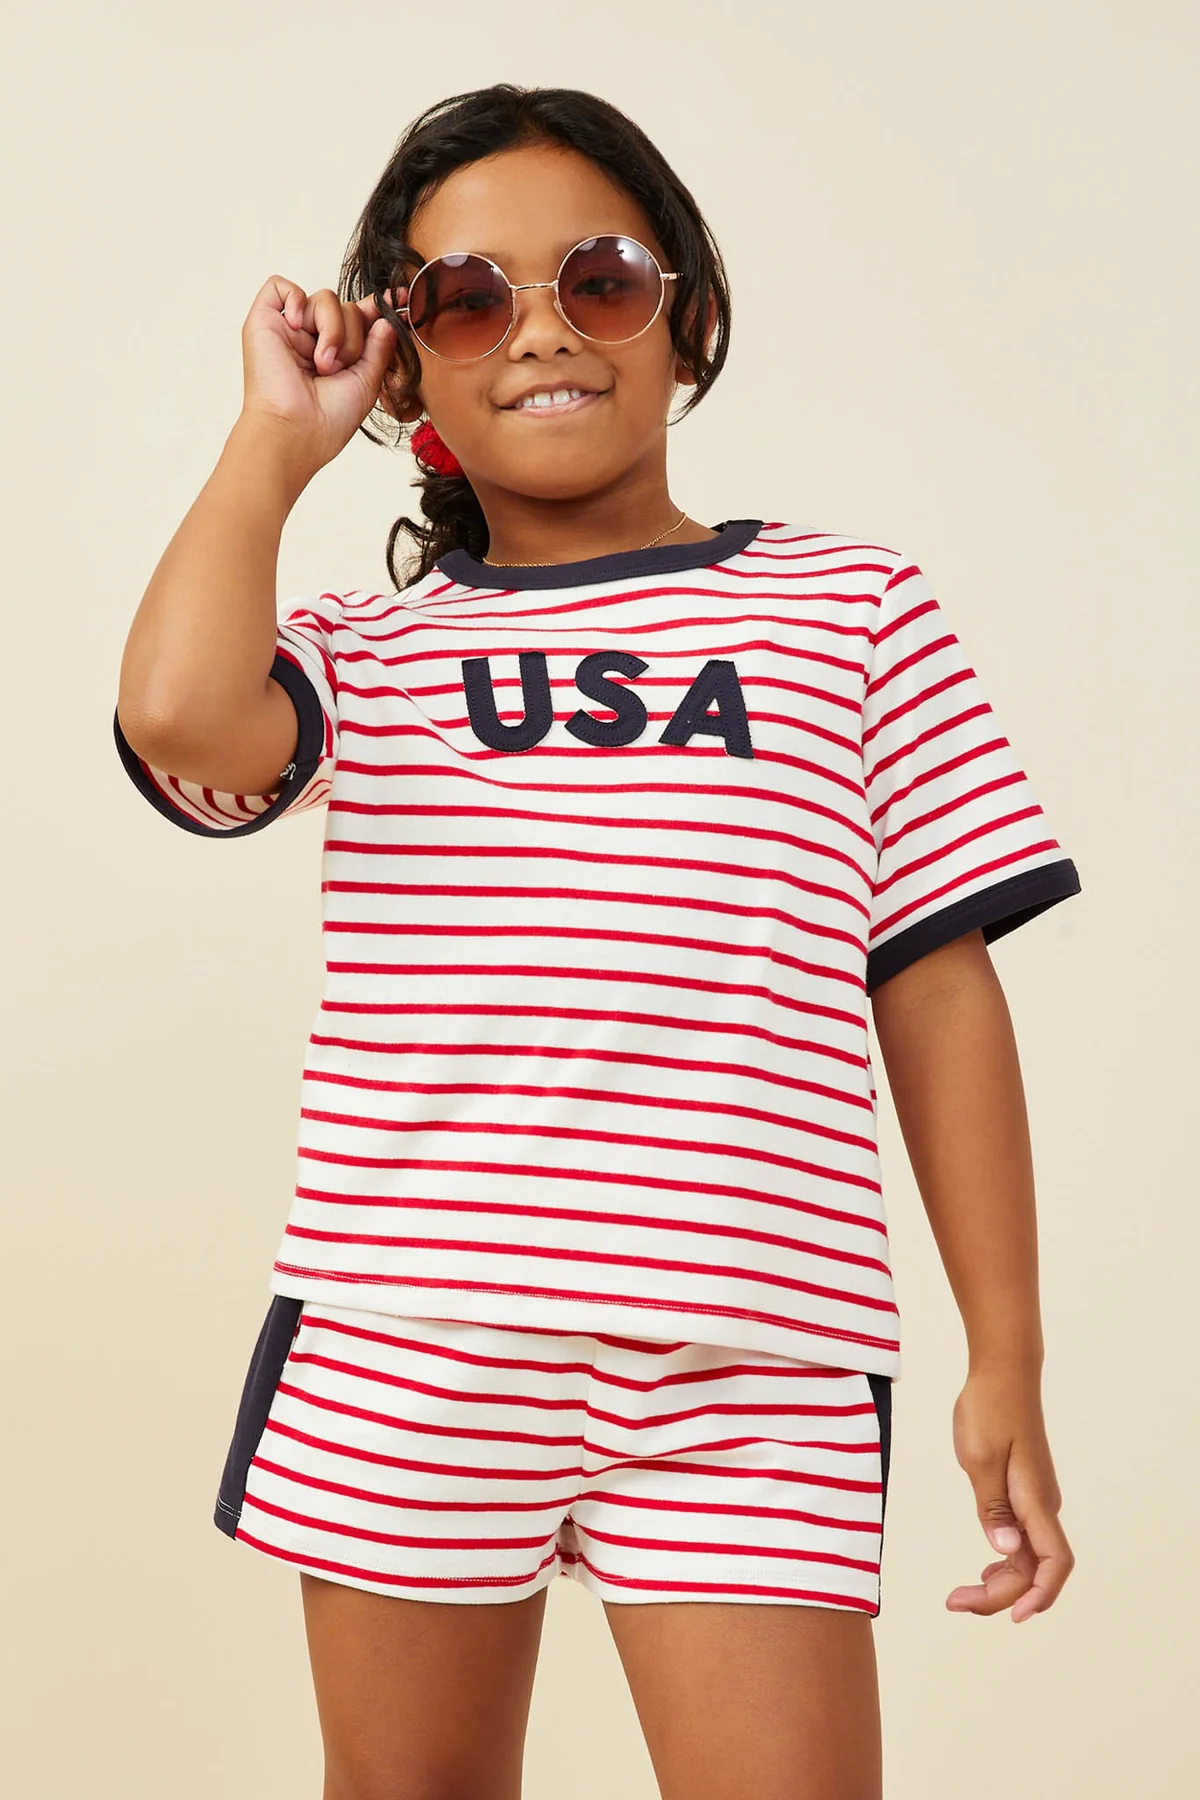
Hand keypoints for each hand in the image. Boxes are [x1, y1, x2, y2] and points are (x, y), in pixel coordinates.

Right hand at [237, 272, 408, 473]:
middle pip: (347, 306)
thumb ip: (379, 347)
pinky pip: (280, 285)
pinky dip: (295, 298)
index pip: (359, 318)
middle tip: (338, 368)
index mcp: (337, 353)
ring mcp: (289, 329)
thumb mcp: (367, 381)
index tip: (401, 299)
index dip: (378, 308)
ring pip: (325, 297)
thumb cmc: (329, 419)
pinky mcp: (263, 321)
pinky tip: (299, 325)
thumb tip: (386, 319)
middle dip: (352, 336)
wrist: (297, 432)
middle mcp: (313, 338)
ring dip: (333, 330)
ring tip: (322, 363)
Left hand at [945, 1363, 1075, 1621]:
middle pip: (1035, 1569)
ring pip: (1027, 1556)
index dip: (1039, 1595)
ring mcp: (1035, 1498)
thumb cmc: (989, 1409)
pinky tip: (985, 1568)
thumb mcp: (980, 1459)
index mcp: (1035, 1500)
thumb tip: (1004, 1552)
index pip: (1054, 1563)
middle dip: (1000, 1596)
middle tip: (955, 1603)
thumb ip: (991, 1508)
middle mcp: (1042, 1505)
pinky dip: (1004, 1560)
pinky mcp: (1025, 1490)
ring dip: (1001, 1582)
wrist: (1002, 1372)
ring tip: (962, 1595)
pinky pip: (1022, 1538)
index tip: (1014, 1618)